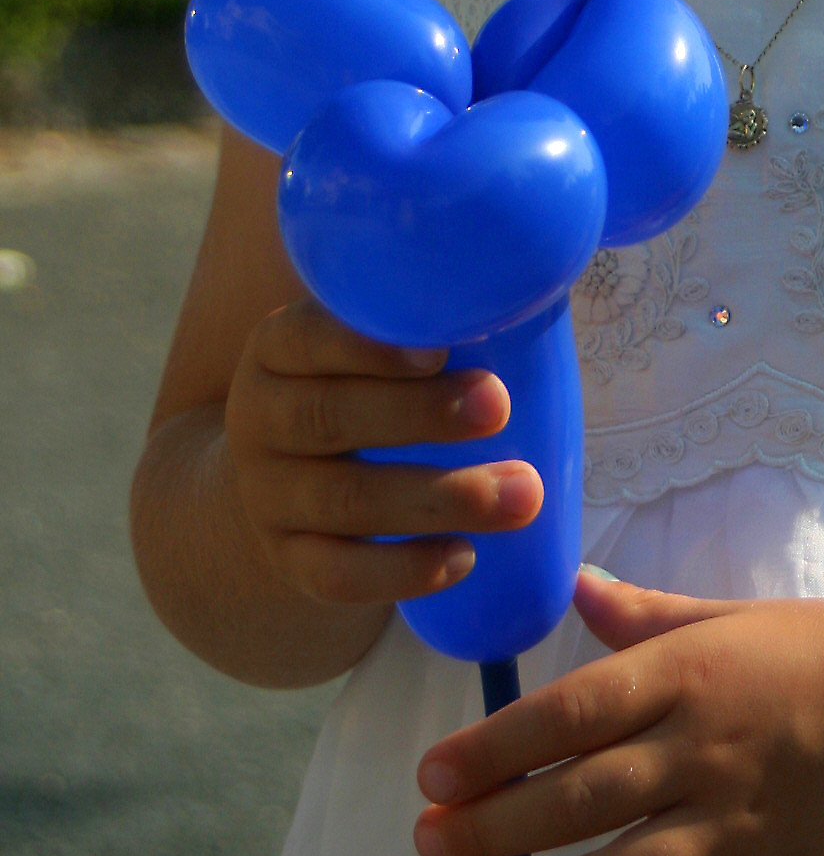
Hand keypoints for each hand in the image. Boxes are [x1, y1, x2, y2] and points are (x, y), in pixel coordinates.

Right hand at [222, 297, 543, 606]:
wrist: (277, 474)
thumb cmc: (358, 386)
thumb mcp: (365, 342)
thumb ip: (421, 316)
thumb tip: (531, 281)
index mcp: (279, 348)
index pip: (309, 338)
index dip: (370, 346)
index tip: (441, 349)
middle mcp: (260, 418)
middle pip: (329, 417)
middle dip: (420, 415)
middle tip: (498, 408)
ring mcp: (268, 496)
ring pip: (344, 501)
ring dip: (439, 499)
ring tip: (523, 495)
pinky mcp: (288, 560)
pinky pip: (337, 574)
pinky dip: (401, 572)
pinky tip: (465, 558)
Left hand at [412, 570, 823, 855]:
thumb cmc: (821, 647)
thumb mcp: (728, 614)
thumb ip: (644, 617)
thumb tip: (574, 587)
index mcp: (689, 674)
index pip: (572, 714)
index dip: (496, 748)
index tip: (433, 775)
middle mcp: (704, 749)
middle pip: (581, 799)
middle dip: (494, 828)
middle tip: (428, 845)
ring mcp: (739, 822)